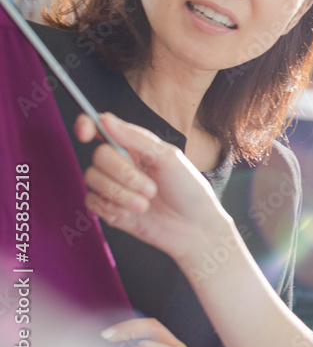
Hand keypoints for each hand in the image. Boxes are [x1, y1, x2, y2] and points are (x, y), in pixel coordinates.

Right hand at [77, 112, 229, 260]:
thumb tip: (105, 119)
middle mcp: (121, 163)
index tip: (86, 134)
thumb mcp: (169, 158)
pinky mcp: (108, 208)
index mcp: (135, 146)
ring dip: (121, 194)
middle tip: (151, 189)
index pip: (101, 128)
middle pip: (99, 156)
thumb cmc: (188, 189)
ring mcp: (113, 186)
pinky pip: (91, 202)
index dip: (87, 126)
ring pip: (92, 179)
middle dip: (124, 174)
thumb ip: (136, 138)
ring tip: (145, 204)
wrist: (193, 227)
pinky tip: (132, 214)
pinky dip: (112, 208)